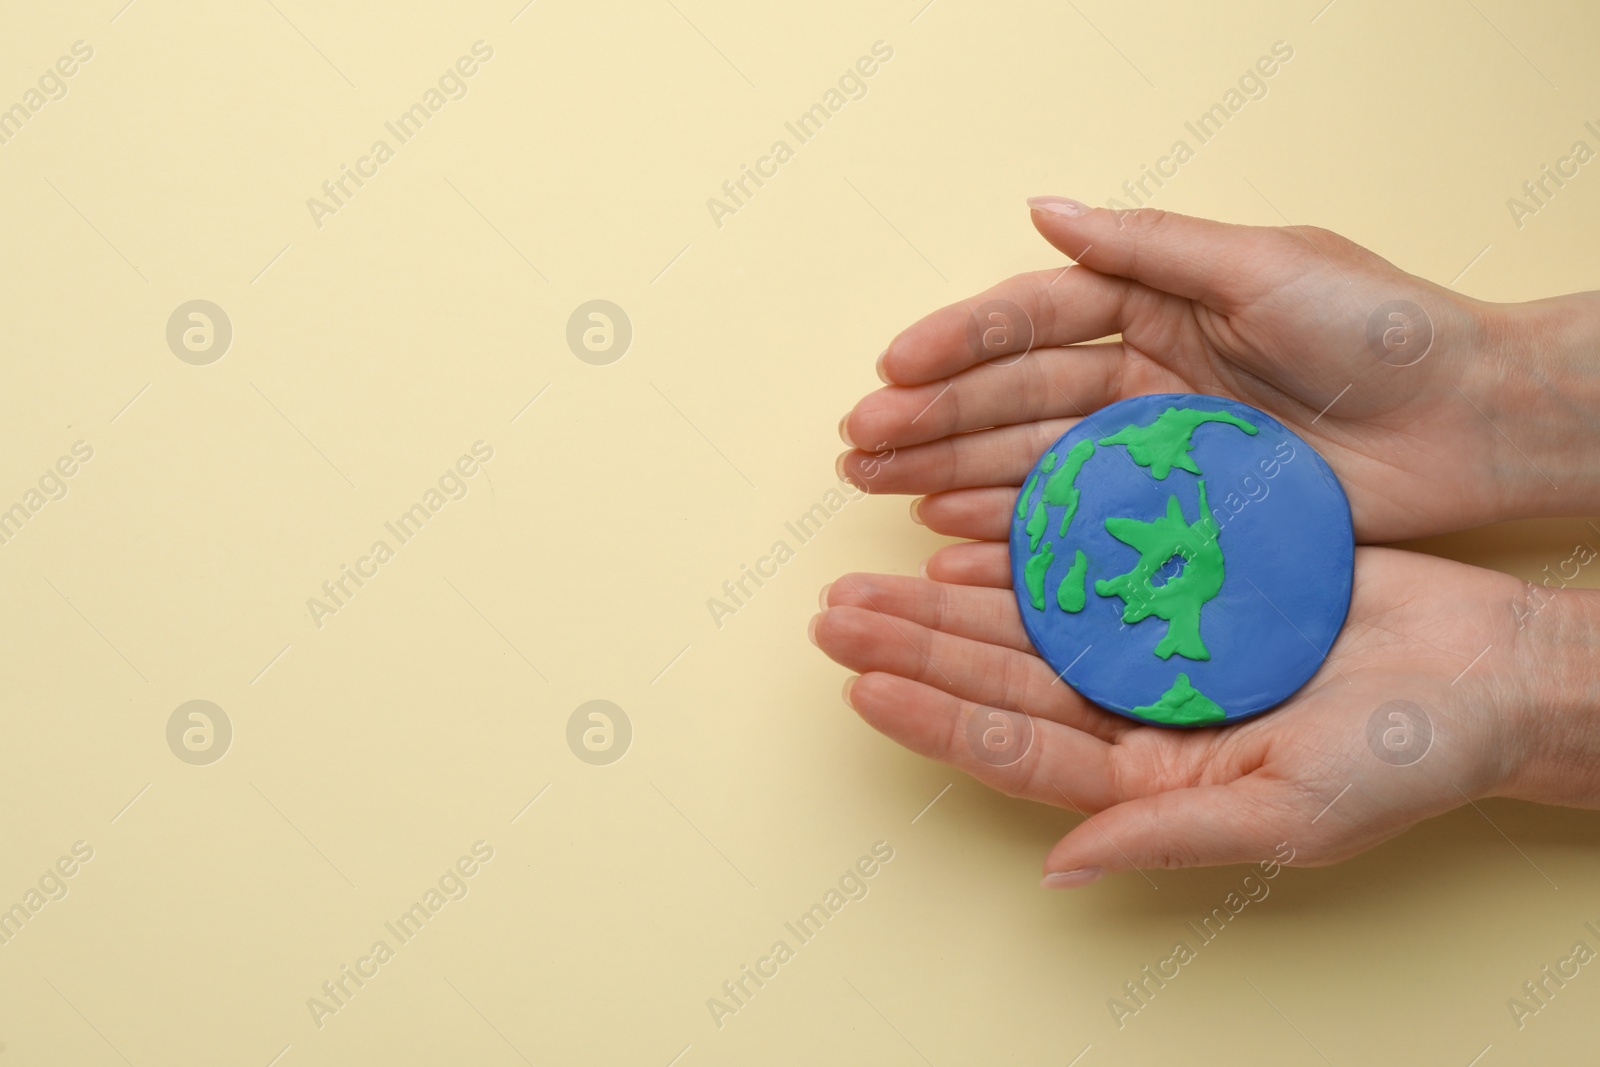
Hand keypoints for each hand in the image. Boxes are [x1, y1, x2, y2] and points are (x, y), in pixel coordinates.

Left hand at [810, 546, 1569, 882]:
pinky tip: (960, 535)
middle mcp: (1134, 713)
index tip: (859, 688)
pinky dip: (1021, 550)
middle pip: (997, 678)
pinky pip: (1083, 565)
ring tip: (864, 577)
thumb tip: (1056, 871)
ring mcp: (1153, 646)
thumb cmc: (1408, 762)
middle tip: (831, 617)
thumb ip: (1169, 839)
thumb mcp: (1291, 816)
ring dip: (942, 598)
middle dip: (910, 648)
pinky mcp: (1182, 585)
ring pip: (1024, 620)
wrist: (1491, 674)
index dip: (933, 718)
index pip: (1014, 749)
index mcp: (1147, 779)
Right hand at [837, 200, 1599, 542]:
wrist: (1472, 419)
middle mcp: (1140, 372)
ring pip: (1029, 459)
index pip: (1032, 320)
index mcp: (1153, 302)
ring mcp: (1152, 446)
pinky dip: (1012, 526)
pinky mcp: (1175, 510)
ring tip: (879, 487)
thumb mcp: (1263, 263)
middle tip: (856, 443)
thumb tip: (1040, 210)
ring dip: (950, 472)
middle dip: (930, 418)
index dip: (958, 343)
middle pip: (1012, 397)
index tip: (891, 365)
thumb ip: (1147, 245)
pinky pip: (1077, 518)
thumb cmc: (1378, 326)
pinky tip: (950, 534)